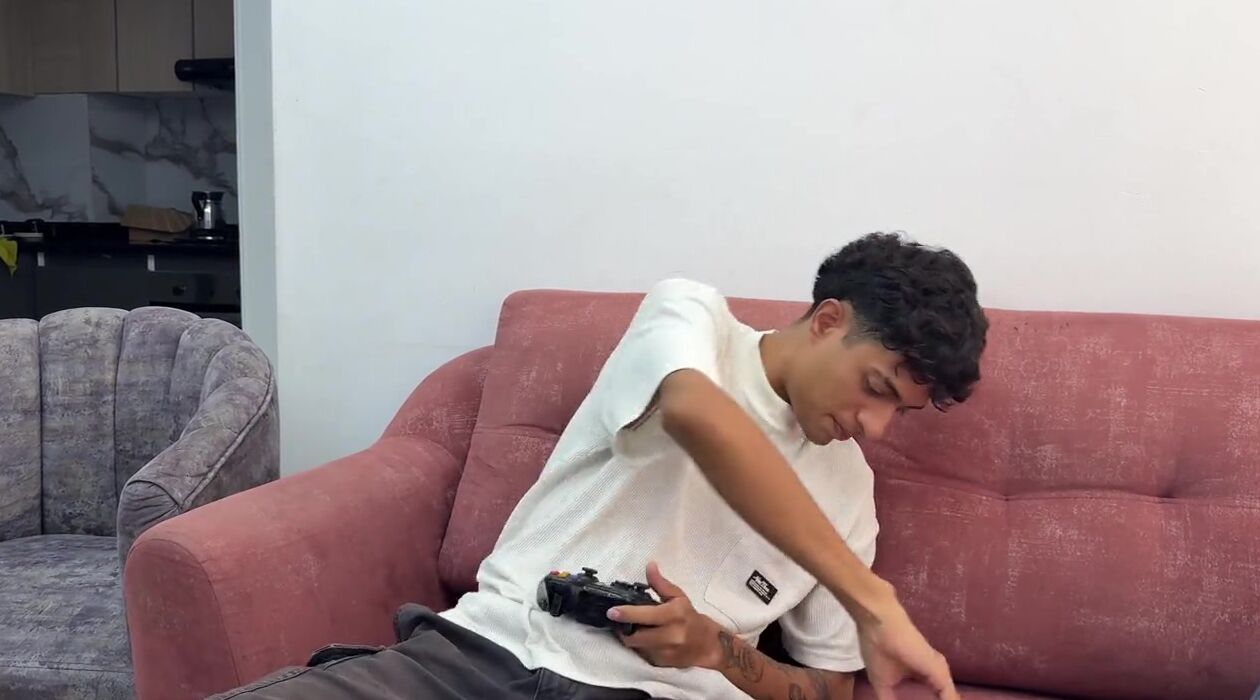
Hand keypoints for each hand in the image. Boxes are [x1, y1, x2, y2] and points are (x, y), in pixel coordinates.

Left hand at [608, 562, 724, 669]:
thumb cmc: (690, 618)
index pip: (646, 616)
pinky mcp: (662, 663)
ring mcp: (666, 652)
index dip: (627, 614)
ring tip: (630, 629)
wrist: (708, 645)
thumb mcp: (679, 597)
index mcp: (673, 615)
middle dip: (623, 630)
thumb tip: (649, 566)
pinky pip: (643, 655)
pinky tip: (644, 640)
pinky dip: (640, 647)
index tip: (611, 612)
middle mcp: (670, 635)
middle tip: (618, 622)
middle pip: (636, 636)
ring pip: (637, 647)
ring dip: (630, 638)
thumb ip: (660, 584)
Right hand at [856, 586, 958, 699]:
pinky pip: (949, 698)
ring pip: (949, 699)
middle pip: (945, 698)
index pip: (936, 699)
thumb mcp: (882, 682)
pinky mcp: (939, 671)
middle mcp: (937, 673)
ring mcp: (940, 672)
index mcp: (925, 675)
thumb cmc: (879, 646)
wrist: (879, 622)